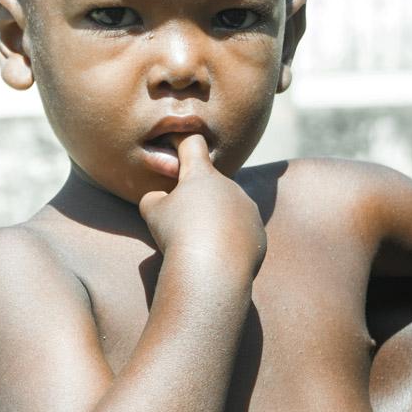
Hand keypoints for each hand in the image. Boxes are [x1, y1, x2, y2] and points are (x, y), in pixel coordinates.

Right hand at [139, 134, 265, 272]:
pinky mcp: (258, 231)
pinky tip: (218, 254)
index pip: (193, 144)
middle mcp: (230, 186)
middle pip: (211, 183)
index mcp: (203, 175)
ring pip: (228, 207)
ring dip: (216, 218)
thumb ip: (154, 198)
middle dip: (198, 196)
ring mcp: (247, 208)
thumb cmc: (178, 234)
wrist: (212, 268)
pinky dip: (230, 238)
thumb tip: (160, 198)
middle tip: (182, 221)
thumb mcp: (152, 212)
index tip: (177, 147)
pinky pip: (242, 230)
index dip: (183, 143)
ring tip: (201, 242)